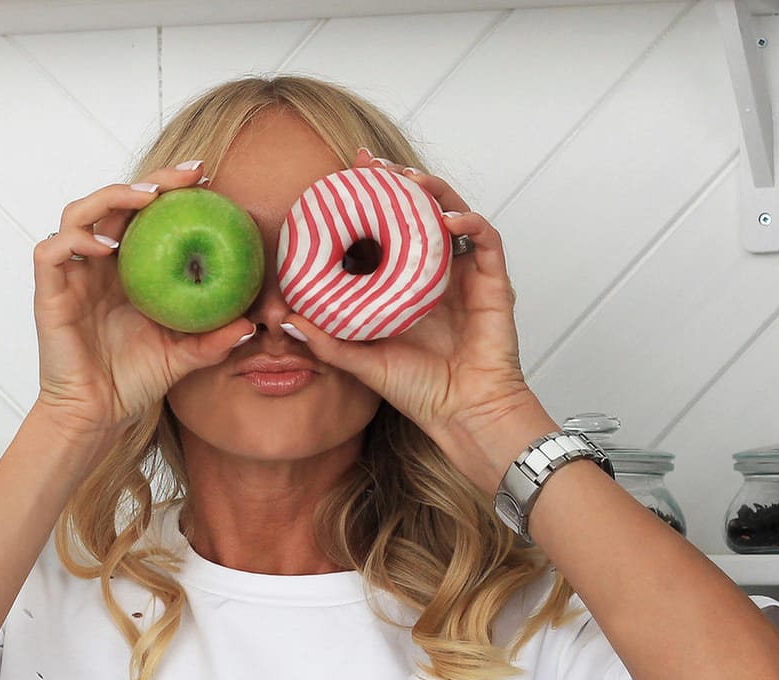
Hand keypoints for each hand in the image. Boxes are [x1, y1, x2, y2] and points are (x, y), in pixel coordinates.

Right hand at [32, 161, 260, 440]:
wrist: (98, 415)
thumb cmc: (134, 382)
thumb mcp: (184, 356)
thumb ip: (213, 340)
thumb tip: (251, 324)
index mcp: (128, 269)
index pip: (144, 213)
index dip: (170, 189)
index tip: (206, 179)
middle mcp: (97, 264)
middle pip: (115, 201)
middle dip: (151, 180)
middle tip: (188, 177)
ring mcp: (72, 275)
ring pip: (77, 213)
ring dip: (111, 197)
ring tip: (146, 200)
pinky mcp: (49, 292)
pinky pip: (51, 251)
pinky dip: (75, 240)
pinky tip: (108, 246)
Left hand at [280, 149, 539, 439]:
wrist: (462, 413)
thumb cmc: (419, 390)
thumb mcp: (361, 361)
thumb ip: (325, 340)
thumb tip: (283, 318)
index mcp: (407, 283)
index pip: (390, 228)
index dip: (372, 200)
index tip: (345, 177)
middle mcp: (436, 271)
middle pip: (421, 210)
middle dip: (399, 181)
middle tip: (372, 166)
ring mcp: (466, 274)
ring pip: (454, 212)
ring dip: (432, 190)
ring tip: (408, 181)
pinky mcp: (494, 283)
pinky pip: (486, 240)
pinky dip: (469, 222)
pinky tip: (447, 220)